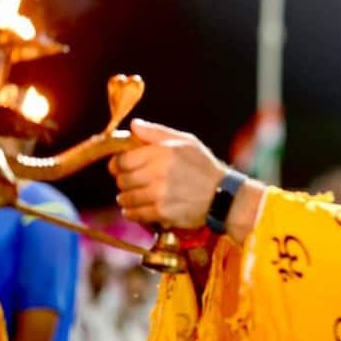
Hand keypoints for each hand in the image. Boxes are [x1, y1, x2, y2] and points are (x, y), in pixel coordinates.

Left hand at [108, 119, 226, 230]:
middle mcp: (158, 173)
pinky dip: (132, 212)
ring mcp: (159, 195)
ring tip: (137, 195)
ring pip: (125, 198)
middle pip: (122, 180)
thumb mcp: (185, 141)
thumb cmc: (203, 166)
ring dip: (127, 197)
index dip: (117, 163)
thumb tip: (133, 125)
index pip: (122, 160)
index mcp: (162, 152)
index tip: (121, 166)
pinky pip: (134, 214)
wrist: (222, 196)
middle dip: (123, 180)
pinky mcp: (162, 213)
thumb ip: (156, 132)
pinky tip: (141, 207)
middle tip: (132, 181)